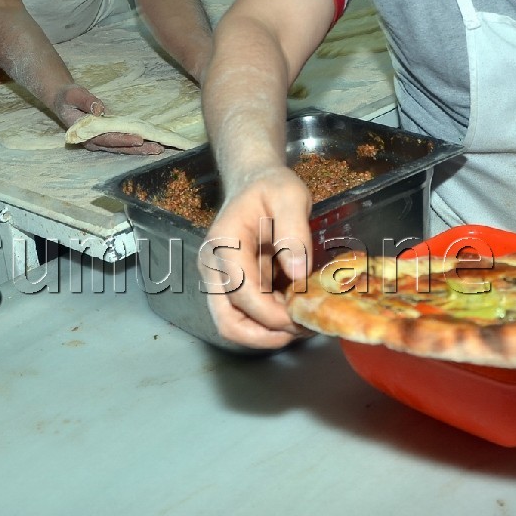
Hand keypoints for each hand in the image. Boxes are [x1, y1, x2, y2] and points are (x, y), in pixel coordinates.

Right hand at [54, 84, 163, 155]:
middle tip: (157, 148)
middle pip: (119, 147)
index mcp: (85, 133)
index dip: (123, 140)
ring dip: (141, 149)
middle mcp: (94, 141)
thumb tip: (99, 109)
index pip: (107, 138)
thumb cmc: (68, 97)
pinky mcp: (108, 137)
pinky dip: (137, 144)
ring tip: (159, 149)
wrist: (64, 100)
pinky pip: (124, 143)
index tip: (139, 139)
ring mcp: (102, 141)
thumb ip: (86, 101)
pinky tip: (151, 144)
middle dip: (138, 148)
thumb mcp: (73, 94)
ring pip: (123, 148)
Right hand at [200, 165, 315, 347]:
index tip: (302, 316)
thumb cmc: (271, 186)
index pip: (242, 293)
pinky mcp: (231, 286)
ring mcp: (219, 279)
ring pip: (235, 325)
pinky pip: (246, 316)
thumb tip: (297, 275)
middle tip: (301, 330)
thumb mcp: (290, 196)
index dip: (272, 314)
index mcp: (224, 244)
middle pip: (229, 322)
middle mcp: (213, 267)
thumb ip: (293, 233)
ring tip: (301, 322)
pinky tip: (295, 311)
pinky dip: (270, 322)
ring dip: (268, 332)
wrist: (255, 181)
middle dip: (266, 335)